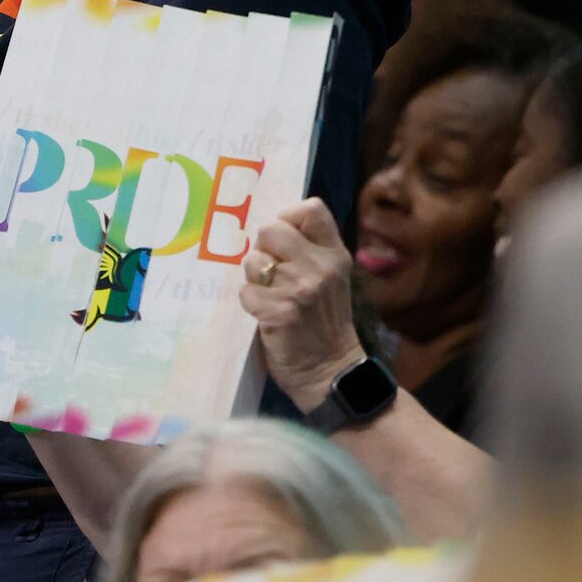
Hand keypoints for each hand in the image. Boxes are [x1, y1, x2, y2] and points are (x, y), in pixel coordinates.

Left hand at [237, 201, 367, 409]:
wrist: (332, 372)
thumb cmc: (326, 323)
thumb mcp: (332, 279)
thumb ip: (310, 251)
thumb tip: (269, 230)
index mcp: (335, 255)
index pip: (311, 209)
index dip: (289, 217)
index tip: (284, 240)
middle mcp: (320, 267)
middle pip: (271, 229)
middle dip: (263, 248)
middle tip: (270, 270)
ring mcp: (300, 289)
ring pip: (253, 261)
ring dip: (253, 279)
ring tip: (269, 295)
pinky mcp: (280, 312)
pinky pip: (246, 292)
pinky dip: (250, 304)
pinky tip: (265, 314)